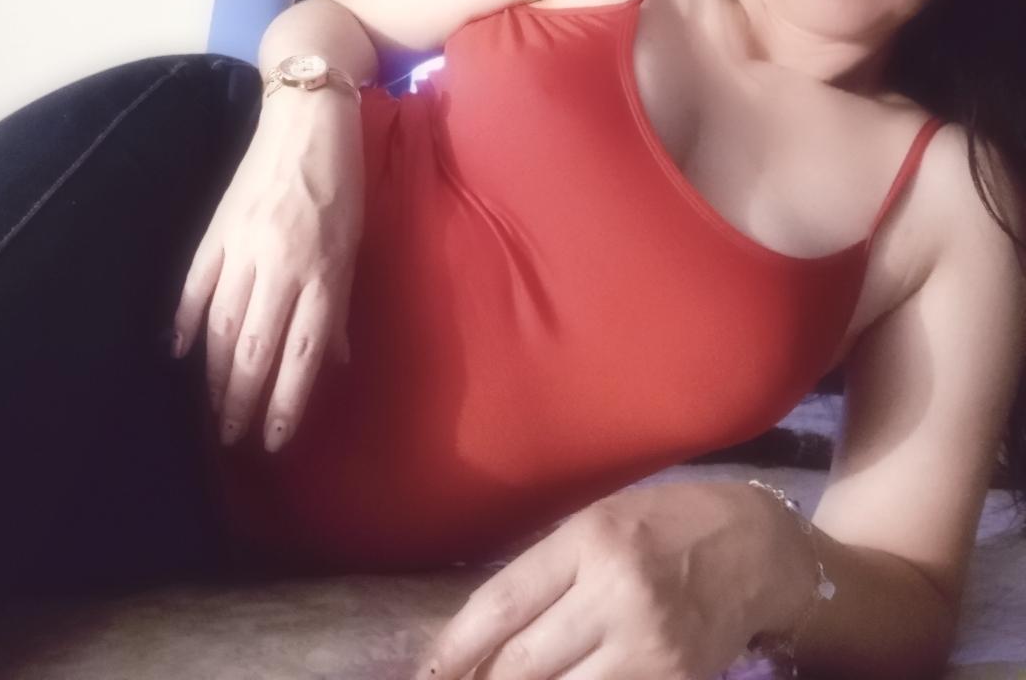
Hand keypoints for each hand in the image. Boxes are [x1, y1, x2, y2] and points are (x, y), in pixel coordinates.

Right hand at [169, 94, 364, 452]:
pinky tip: (179, 352)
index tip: (272, 442)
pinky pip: (195, 286)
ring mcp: (245, 249)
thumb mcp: (354, 245)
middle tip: (230, 440)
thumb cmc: (341, 183)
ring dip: (213, 375)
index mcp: (324, 273)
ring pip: (221, 328)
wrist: (306, 121)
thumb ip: (339, 305)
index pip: (303, 356)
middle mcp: (283, 267)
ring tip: (208, 410)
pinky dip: (186, 322)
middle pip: (255, 351)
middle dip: (241, 403)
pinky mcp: (217, 230)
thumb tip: (334, 362)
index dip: (285, 405)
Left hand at [413, 481, 764, 679]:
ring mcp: (650, 647)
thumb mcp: (600, 520)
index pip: (503, 604)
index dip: (454, 649)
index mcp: (591, 540)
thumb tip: (485, 631)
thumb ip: (548, 568)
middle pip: (523, 666)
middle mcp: (617, 594)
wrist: (758, 550)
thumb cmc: (667, 523)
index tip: (426, 676)